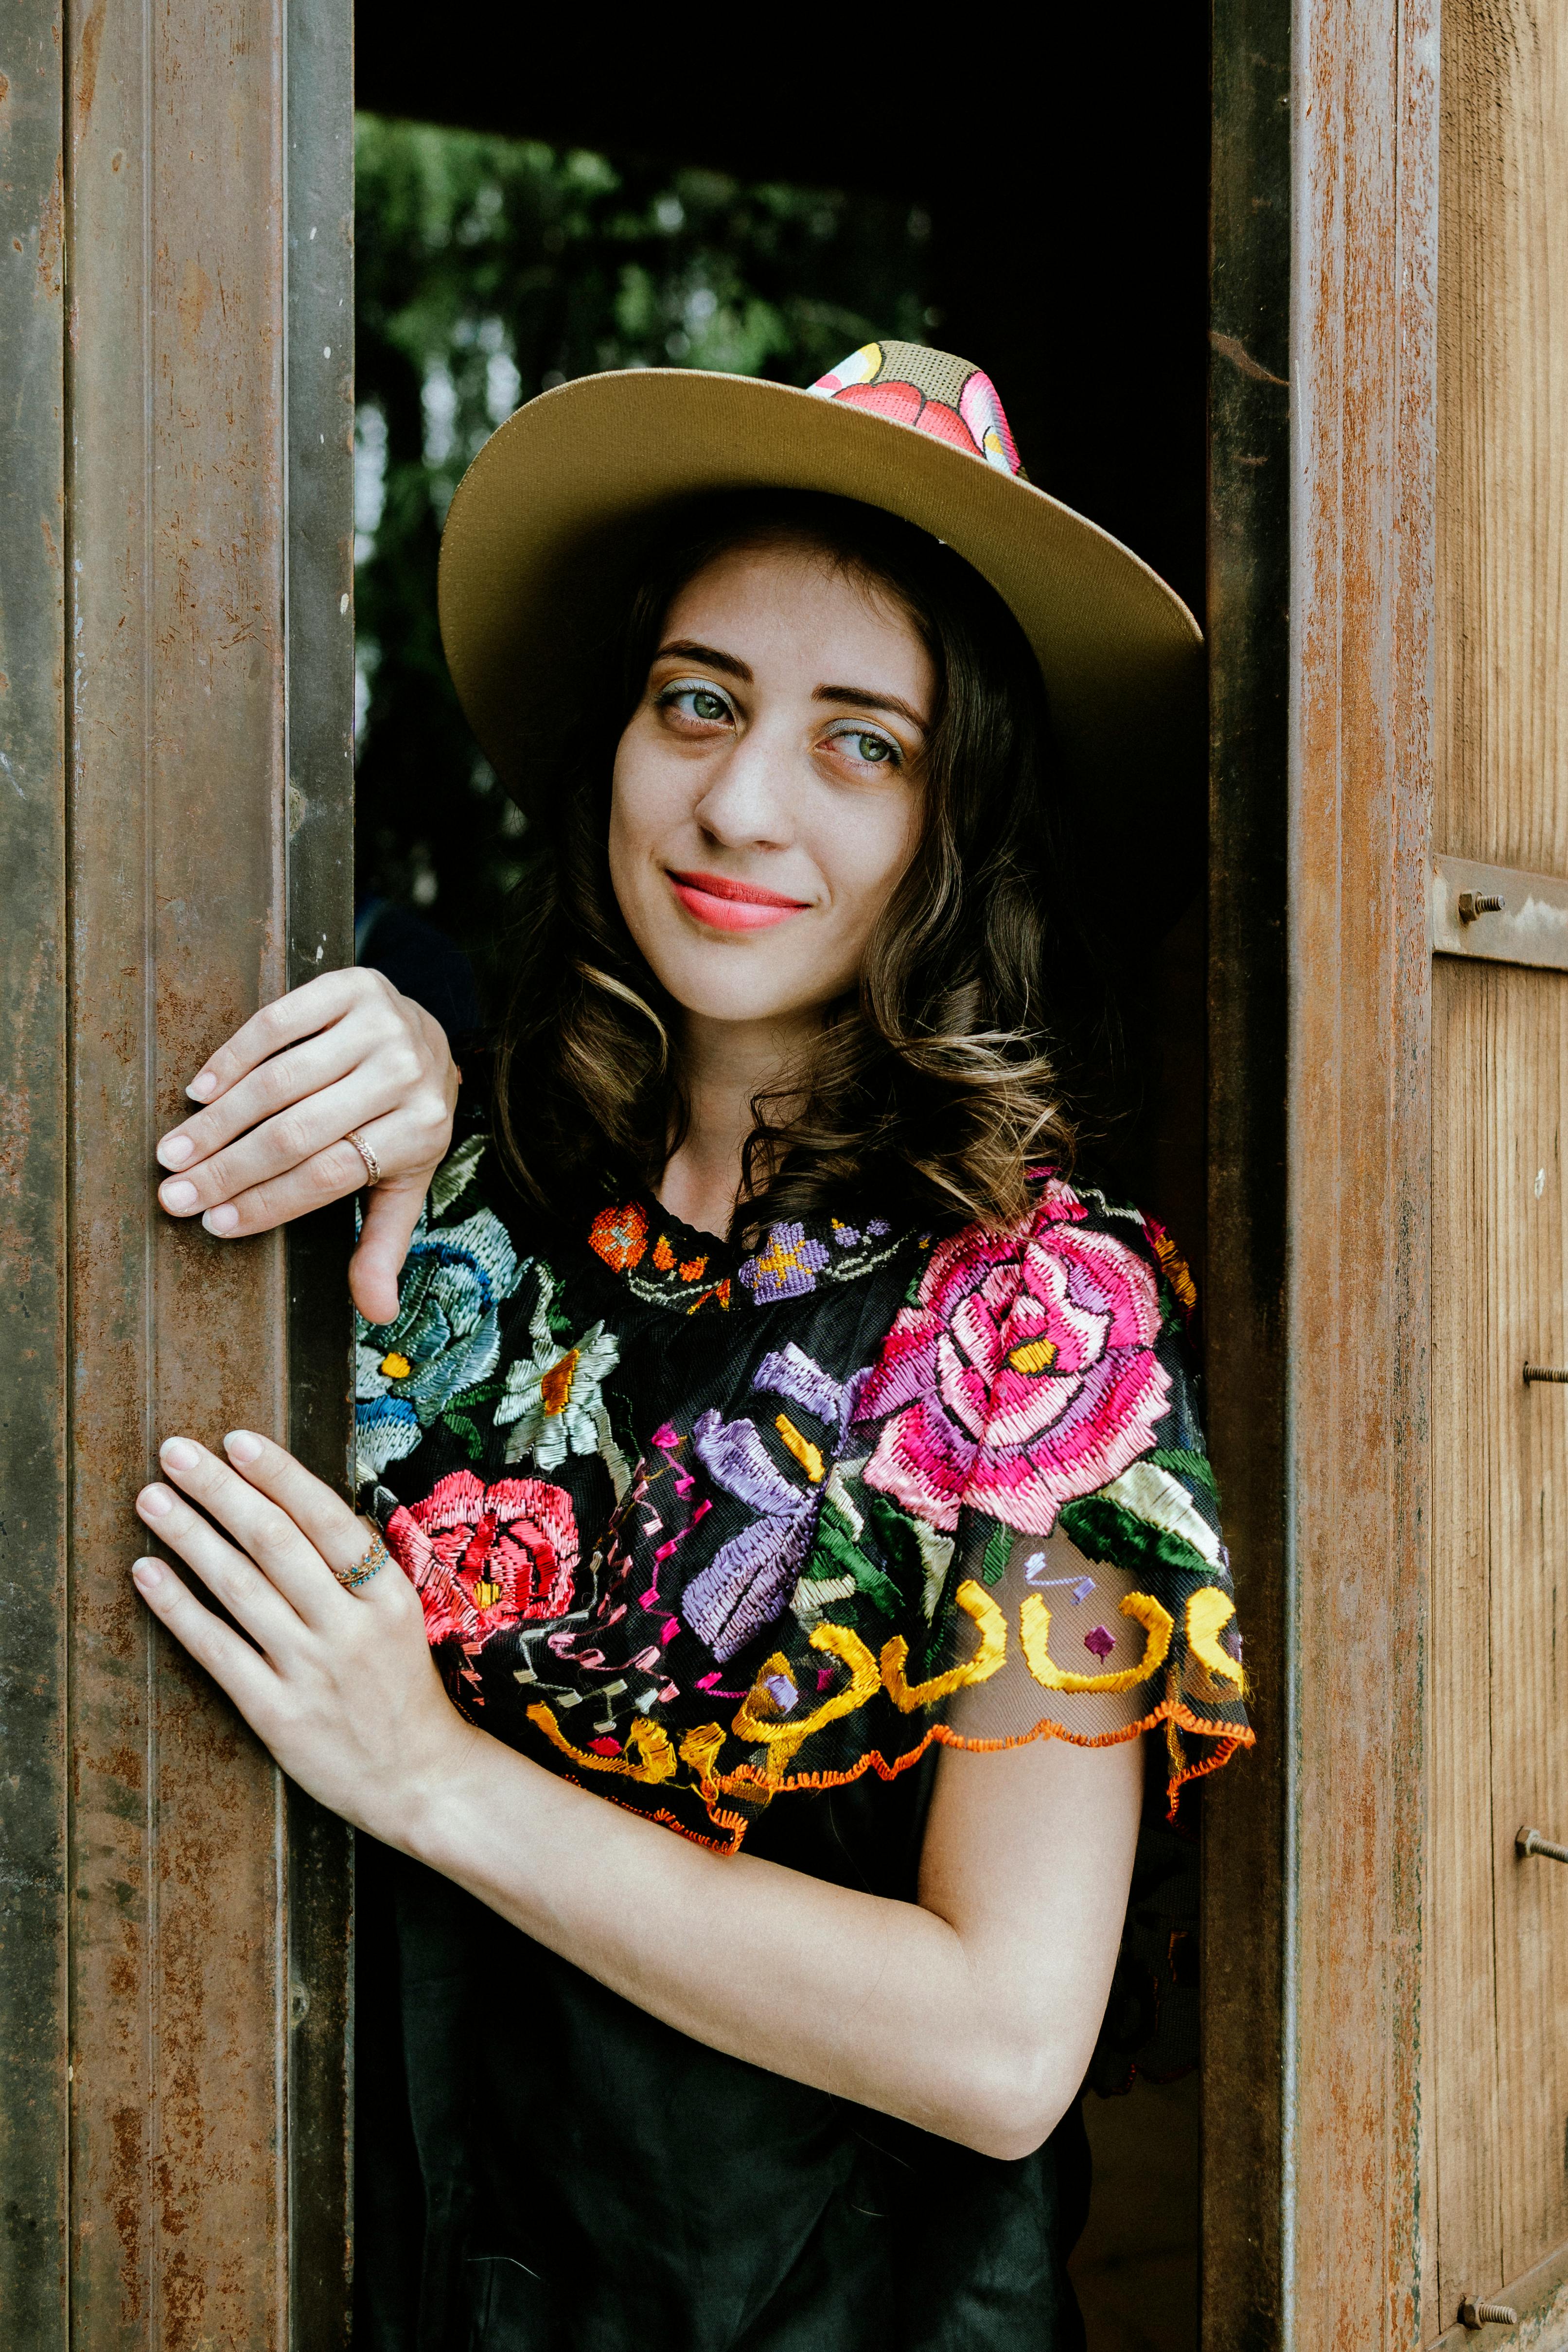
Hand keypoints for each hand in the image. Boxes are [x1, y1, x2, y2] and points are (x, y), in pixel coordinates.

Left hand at [131, 1430, 479, 1842]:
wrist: (422, 1782)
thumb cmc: (405, 1692)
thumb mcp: (401, 1619)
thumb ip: (356, 1570)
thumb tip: (295, 1506)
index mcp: (389, 1596)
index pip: (327, 1517)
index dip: (278, 1475)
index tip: (236, 1439)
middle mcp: (350, 1627)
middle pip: (274, 1541)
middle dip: (219, 1490)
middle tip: (174, 1451)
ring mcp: (312, 1670)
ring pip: (239, 1586)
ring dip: (189, 1535)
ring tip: (150, 1498)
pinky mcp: (277, 1713)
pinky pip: (218, 1649)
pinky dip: (179, 1607)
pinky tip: (148, 1573)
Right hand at [153, 969, 458, 1320]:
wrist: (432, 1037)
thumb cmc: (406, 1119)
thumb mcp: (406, 1181)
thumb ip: (384, 1243)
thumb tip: (376, 1313)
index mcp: (420, 1131)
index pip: (329, 1175)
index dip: (267, 1201)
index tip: (213, 1223)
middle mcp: (404, 1076)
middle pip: (298, 1132)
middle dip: (228, 1169)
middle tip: (175, 1194)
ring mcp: (379, 1026)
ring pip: (281, 1082)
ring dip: (219, 1121)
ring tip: (175, 1152)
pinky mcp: (351, 987)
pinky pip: (279, 1024)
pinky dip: (234, 1057)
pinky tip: (202, 1091)